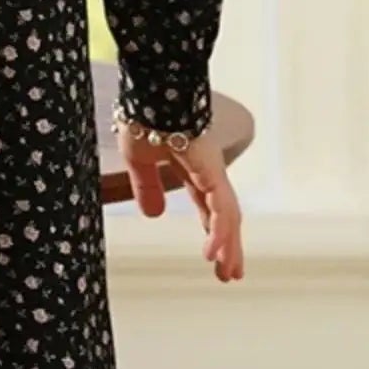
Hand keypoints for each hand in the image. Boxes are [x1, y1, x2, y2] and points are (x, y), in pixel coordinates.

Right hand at [118, 122, 244, 282]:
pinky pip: (220, 209)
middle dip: (227, 246)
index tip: (213, 256)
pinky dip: (219, 233)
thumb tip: (153, 215)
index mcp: (191, 170)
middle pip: (223, 217)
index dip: (211, 232)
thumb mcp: (138, 160)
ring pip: (227, 217)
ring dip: (228, 246)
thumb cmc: (143, 117)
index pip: (207, 208)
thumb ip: (147, 187)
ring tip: (228, 273)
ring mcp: (213, 172)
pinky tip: (213, 253)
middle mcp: (208, 173)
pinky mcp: (212, 171)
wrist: (151, 94)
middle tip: (230, 274)